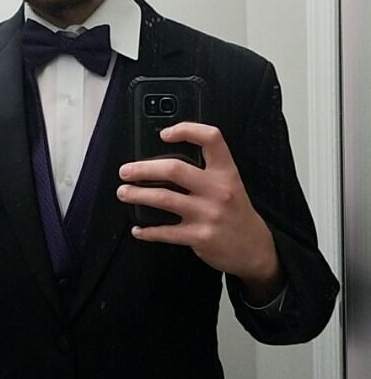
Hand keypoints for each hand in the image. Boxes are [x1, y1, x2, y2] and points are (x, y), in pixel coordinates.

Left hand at [117, 122, 283, 302]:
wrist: (254, 248)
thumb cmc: (236, 213)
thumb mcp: (230, 184)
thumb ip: (206, 171)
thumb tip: (165, 163)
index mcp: (226, 172)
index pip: (210, 139)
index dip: (186, 130)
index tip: (165, 134)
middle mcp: (218, 190)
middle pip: (174, 169)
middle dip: (143, 169)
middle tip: (126, 171)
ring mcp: (208, 214)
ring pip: (163, 198)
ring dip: (138, 195)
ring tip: (124, 193)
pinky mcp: (199, 237)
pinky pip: (165, 232)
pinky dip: (147, 230)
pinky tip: (138, 229)